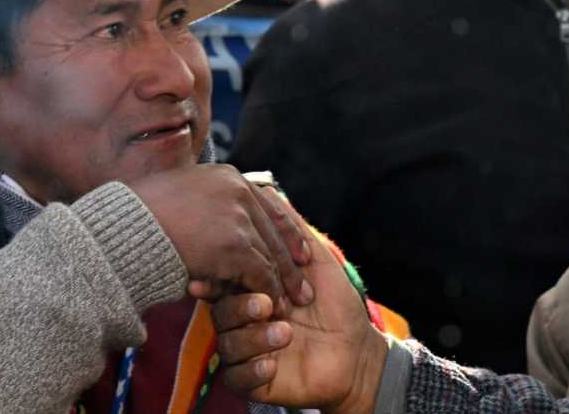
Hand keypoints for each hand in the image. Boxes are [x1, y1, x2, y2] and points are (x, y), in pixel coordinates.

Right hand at [129, 164, 312, 305]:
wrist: (119, 232)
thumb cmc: (136, 221)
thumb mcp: (178, 198)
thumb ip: (203, 205)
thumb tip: (210, 219)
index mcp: (226, 176)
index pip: (268, 204)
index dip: (286, 230)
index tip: (300, 252)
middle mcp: (237, 190)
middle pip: (274, 230)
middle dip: (290, 261)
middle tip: (303, 284)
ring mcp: (237, 217)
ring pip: (269, 255)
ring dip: (282, 282)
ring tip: (291, 302)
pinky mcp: (234, 246)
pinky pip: (260, 274)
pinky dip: (268, 293)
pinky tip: (272, 307)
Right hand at [211, 225, 388, 413]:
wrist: (357, 348)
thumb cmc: (336, 303)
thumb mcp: (317, 261)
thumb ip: (292, 230)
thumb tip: (270, 189)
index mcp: (252, 291)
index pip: (226, 283)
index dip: (218, 281)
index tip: (211, 279)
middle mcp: (244, 320)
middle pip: (221, 313)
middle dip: (241, 308)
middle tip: (267, 305)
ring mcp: (247, 351)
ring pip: (228, 345)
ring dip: (253, 338)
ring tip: (285, 332)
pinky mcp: (254, 379)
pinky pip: (237, 378)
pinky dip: (253, 370)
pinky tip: (274, 363)